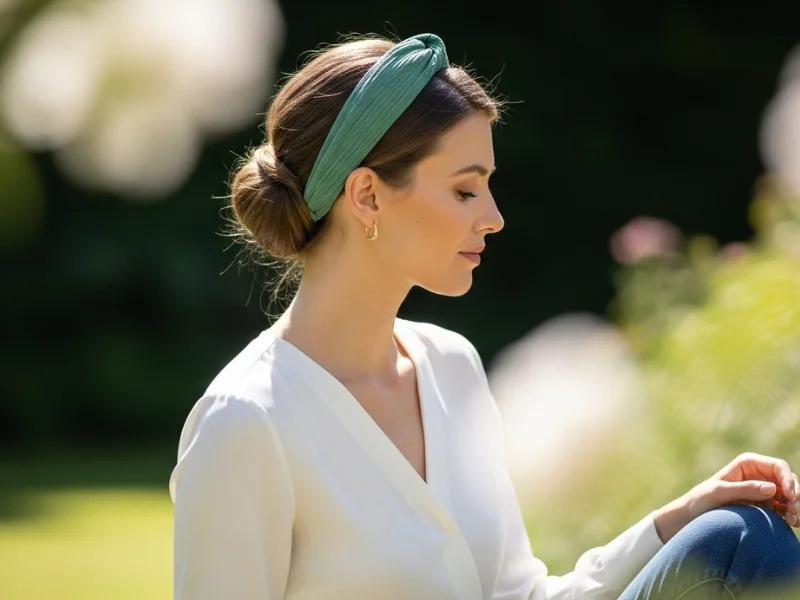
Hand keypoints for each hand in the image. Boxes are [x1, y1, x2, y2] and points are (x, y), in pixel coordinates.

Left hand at [653, 452, 799, 542]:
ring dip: (794, 507)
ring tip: (793, 520)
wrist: (692, 515)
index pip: (778, 466)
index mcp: (748, 463)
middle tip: (794, 512)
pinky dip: (790, 514)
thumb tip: (773, 488)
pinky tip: (792, 523)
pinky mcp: (764, 505)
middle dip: (795, 495)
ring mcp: (763, 490)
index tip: (790, 497)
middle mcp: (758, 474)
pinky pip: (783, 508)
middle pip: (788, 480)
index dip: (788, 479)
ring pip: (789, 495)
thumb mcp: (720, 492)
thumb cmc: (702, 499)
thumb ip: (745, 489)